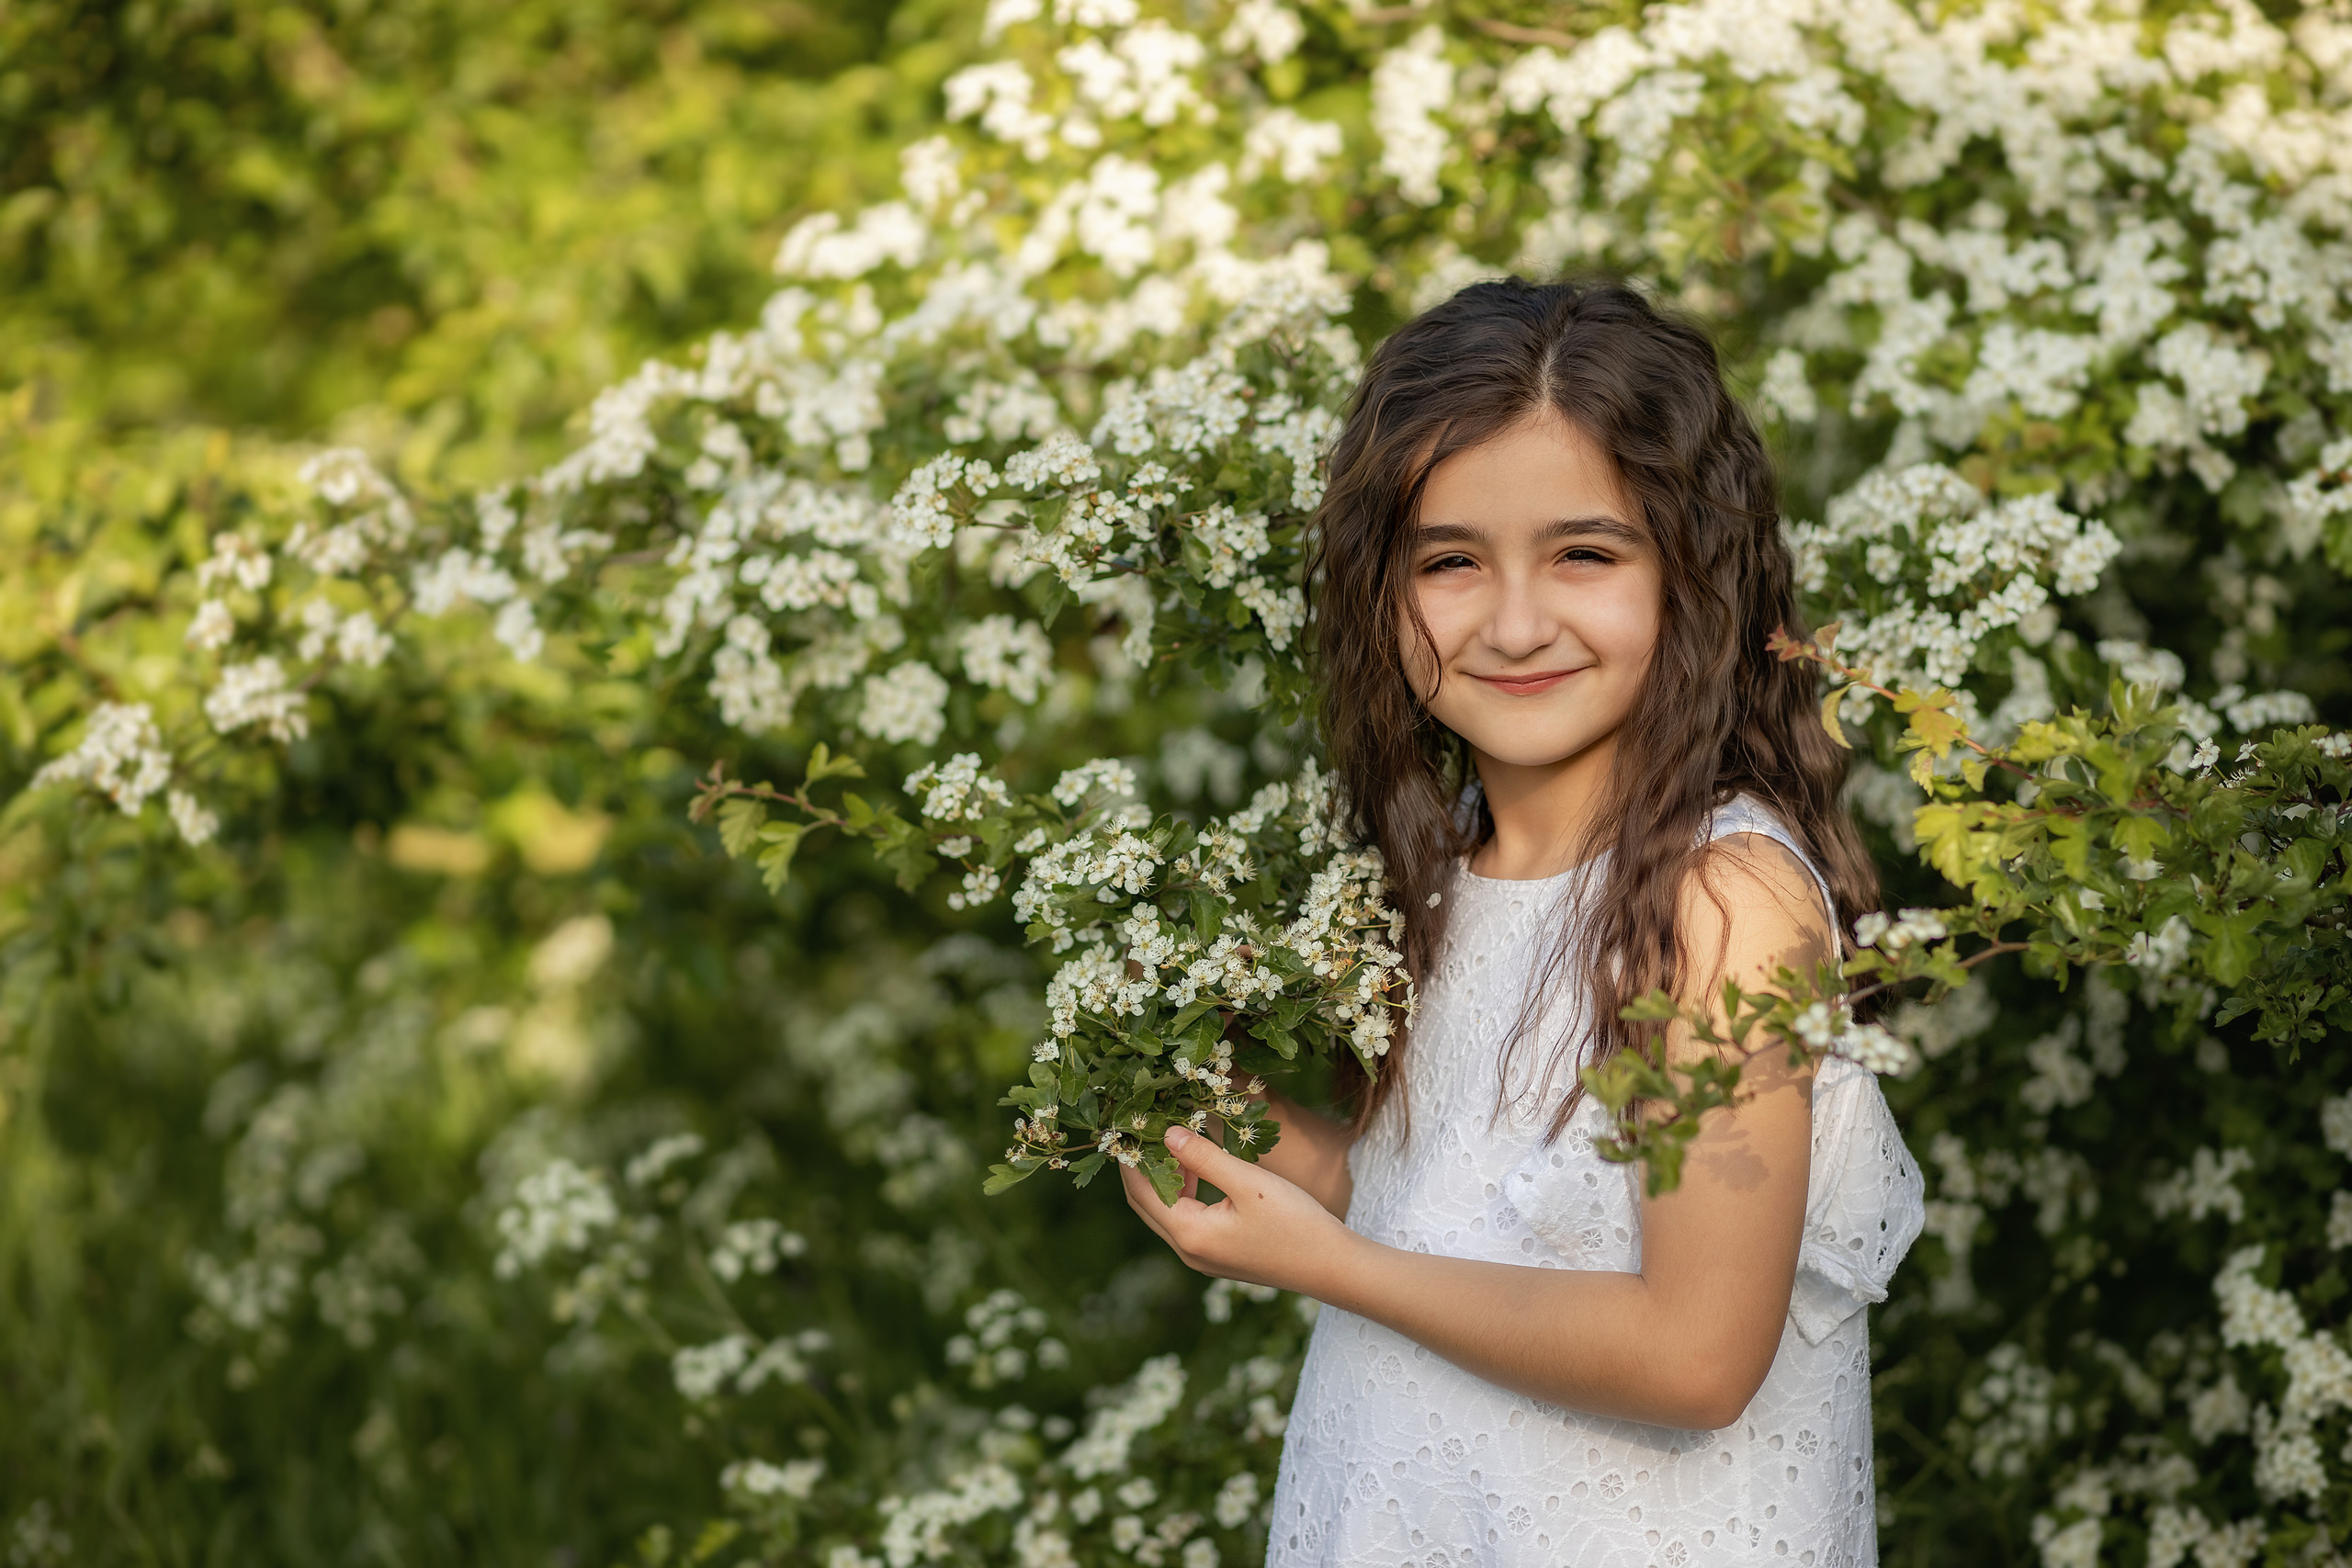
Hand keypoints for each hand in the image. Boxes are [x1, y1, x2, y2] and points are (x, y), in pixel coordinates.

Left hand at [1119, 1125, 1357, 1295]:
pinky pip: (1185, 1221)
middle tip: (1144, 1128)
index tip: (1130, 1123)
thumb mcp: (1248, 1181)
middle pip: (1146, 1204)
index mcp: (1189, 1234)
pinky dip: (1182, 1194)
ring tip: (1175, 1142)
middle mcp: (1188, 1251)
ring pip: (1165, 1213)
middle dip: (1141, 1167)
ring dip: (1164, 1179)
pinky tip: (1199, 1170)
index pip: (1141, 1190)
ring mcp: (1202, 1258)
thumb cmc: (1295, 1222)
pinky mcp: (1218, 1256)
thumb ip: (1204, 1158)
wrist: (1332, 1267)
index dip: (1132, 1158)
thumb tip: (1167, 1134)